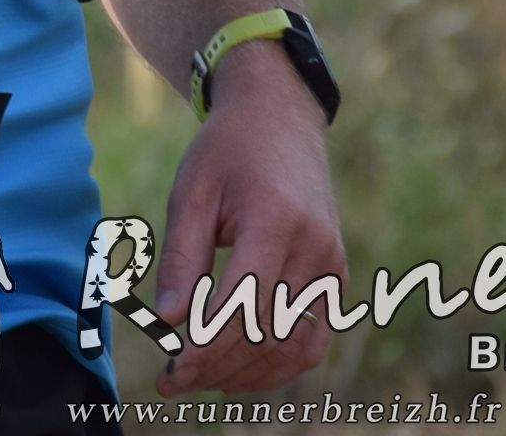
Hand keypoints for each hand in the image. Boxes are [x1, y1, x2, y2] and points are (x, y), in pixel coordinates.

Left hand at [154, 55, 344, 395]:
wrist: (280, 123)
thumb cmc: (226, 154)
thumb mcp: (191, 193)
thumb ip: (183, 258)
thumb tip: (168, 321)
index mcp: (274, 221)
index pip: (242, 306)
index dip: (206, 347)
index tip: (170, 369)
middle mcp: (314, 249)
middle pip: (267, 333)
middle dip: (217, 367)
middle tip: (171, 382)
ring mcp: (332, 266)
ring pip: (295, 347)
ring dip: (247, 375)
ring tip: (199, 380)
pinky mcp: (337, 278)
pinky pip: (314, 339)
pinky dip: (279, 365)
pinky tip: (238, 373)